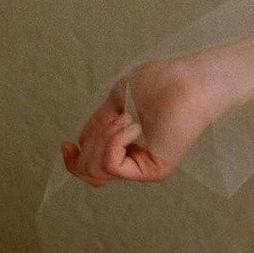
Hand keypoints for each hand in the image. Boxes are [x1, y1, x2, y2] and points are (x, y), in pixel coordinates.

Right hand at [60, 57, 213, 186]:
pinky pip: (112, 166)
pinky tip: (133, 125)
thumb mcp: (117, 100)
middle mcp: (133, 159)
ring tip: (128, 118)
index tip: (65, 144)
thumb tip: (78, 144)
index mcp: (124, 144)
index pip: (89, 168)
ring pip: (95, 170)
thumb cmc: (161, 82)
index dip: (72, 161)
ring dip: (104, 138)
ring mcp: (143, 166)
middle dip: (91, 142)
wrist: (187, 80)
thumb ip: (97, 124)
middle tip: (117, 117)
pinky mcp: (153, 171)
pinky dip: (115, 141)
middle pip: (87, 172)